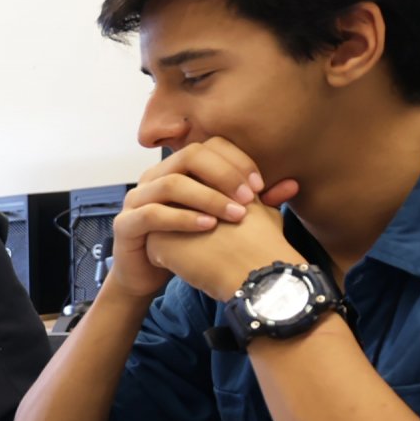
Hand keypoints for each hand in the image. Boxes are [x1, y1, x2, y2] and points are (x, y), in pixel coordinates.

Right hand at [107, 138, 298, 299]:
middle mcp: (154, 176)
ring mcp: (137, 199)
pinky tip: (208, 227)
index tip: (261, 186)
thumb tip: (293, 185)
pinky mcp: (126, 224)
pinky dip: (183, 218)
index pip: (208, 147)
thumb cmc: (187, 242)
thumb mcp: (224, 219)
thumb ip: (254, 202)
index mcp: (176, 168)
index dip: (235, 161)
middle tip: (249, 198)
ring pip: (172, 183)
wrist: (148, 274)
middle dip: (224, 175)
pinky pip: (153, 214)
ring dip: (208, 197)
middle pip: (189, 156)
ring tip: (235, 215)